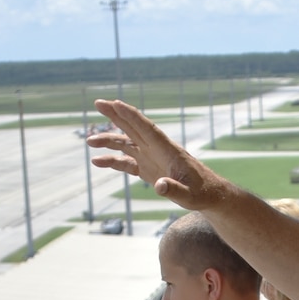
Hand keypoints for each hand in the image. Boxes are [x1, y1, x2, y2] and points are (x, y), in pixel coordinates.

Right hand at [88, 99, 222, 209]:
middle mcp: (157, 150)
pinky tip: (97, 161)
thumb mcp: (189, 195)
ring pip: (126, 143)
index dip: (132, 116)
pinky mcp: (148, 169)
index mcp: (168, 150)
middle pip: (133, 128)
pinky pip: (126, 162)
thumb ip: (174, 189)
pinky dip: (112, 160)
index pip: (147, 129)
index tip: (117, 103)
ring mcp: (151, 158)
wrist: (209, 196)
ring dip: (109, 140)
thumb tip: (158, 186)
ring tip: (89, 141)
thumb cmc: (202, 194)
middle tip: (99, 103)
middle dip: (116, 115)